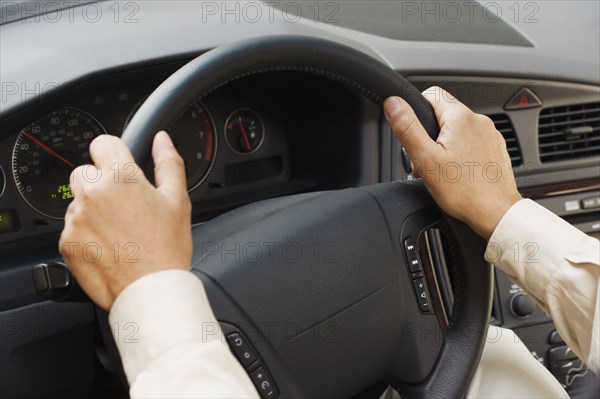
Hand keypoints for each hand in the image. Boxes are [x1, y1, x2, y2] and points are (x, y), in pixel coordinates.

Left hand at [59, 132, 191, 309]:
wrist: (150, 290)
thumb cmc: (167, 248)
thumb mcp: (178, 200)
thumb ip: (168, 163)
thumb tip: (162, 140)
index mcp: (121, 178)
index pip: (102, 143)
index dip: (115, 154)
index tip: (121, 167)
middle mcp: (93, 194)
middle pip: (86, 171)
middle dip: (102, 182)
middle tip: (125, 205)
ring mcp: (76, 218)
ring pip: (78, 200)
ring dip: (93, 208)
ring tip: (119, 230)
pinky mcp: (66, 242)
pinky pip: (72, 227)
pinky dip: (86, 233)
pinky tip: (109, 245)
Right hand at [384, 87, 521, 239]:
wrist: (495, 213)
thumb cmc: (464, 191)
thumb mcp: (426, 159)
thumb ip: (408, 128)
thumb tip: (393, 103)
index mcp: (460, 117)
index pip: (431, 93)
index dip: (416, 111)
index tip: (415, 133)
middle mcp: (479, 121)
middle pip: (443, 115)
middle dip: (429, 135)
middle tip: (427, 160)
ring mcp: (490, 135)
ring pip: (457, 129)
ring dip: (445, 145)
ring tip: (442, 170)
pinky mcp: (495, 149)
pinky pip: (471, 142)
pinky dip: (461, 154)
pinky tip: (458, 173)